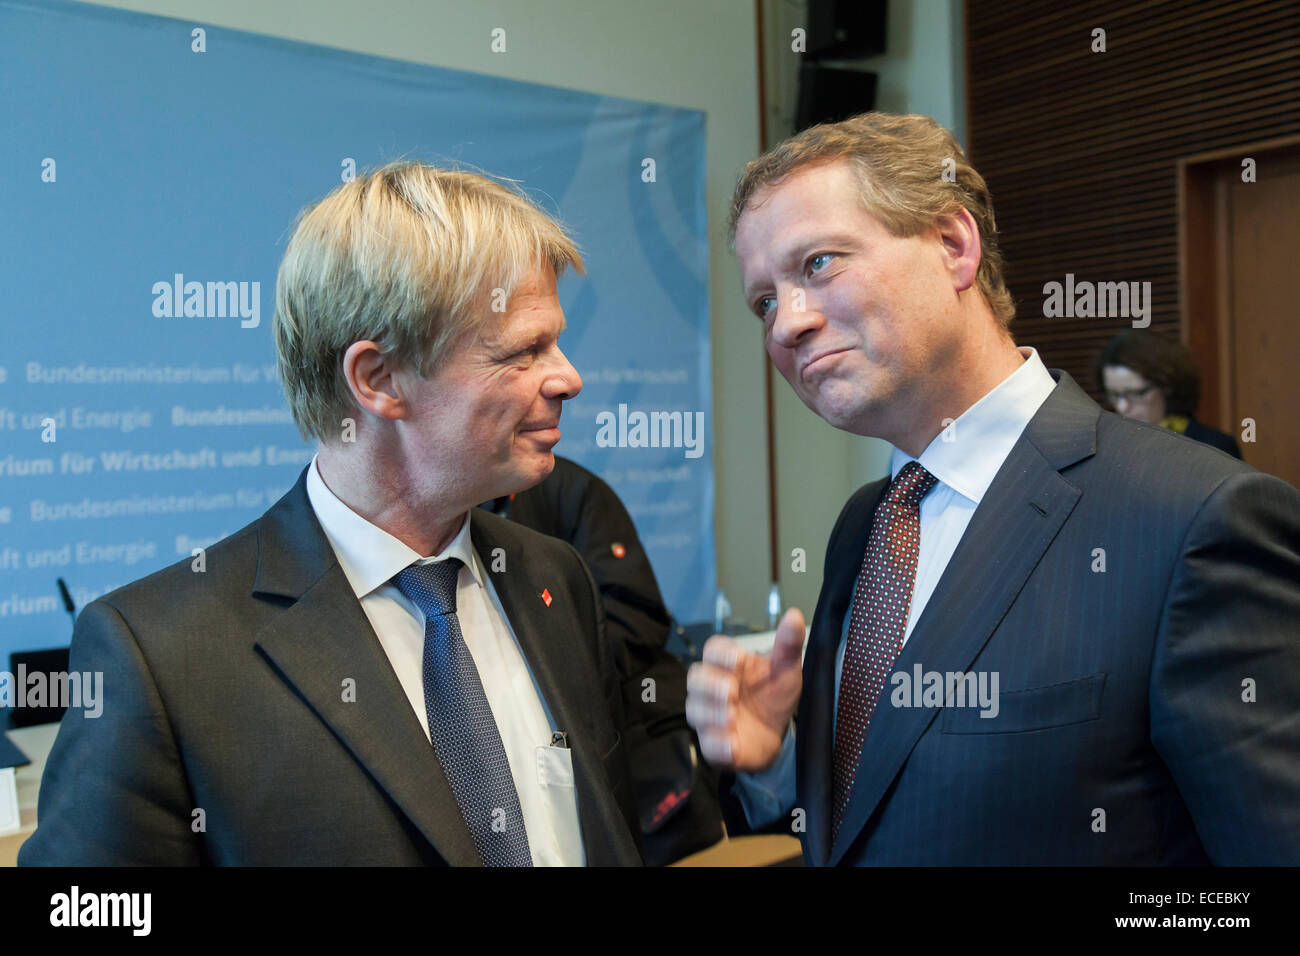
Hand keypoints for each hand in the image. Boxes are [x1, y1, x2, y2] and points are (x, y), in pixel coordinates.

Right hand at [686, 607, 804, 772]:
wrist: (779, 733)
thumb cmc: (774, 694)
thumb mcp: (786, 668)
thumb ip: (789, 644)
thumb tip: (794, 616)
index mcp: (728, 664)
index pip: (712, 650)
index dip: (721, 654)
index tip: (738, 659)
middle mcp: (712, 688)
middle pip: (695, 679)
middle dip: (710, 685)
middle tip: (732, 691)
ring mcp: (709, 716)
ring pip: (695, 711)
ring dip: (712, 713)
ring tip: (732, 716)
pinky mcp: (713, 744)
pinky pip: (707, 744)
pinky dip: (717, 743)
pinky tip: (733, 743)